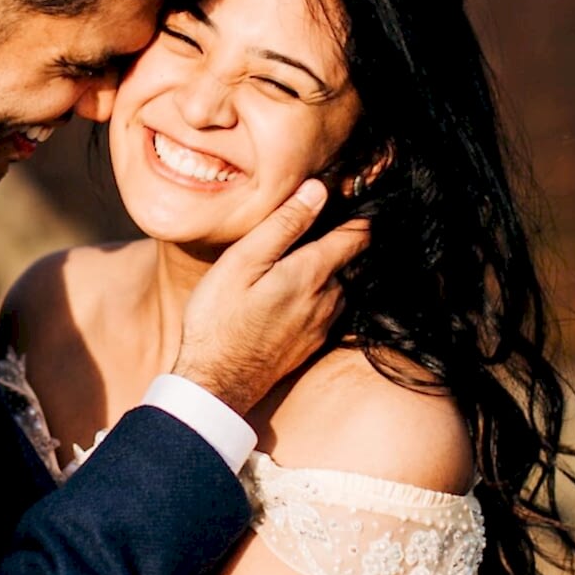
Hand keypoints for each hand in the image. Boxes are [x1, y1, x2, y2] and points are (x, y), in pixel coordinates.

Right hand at [171, 178, 370, 412]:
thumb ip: (283, 225)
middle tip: (309, 221)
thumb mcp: (242, 262)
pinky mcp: (314, 342)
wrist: (216, 385)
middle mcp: (330, 298)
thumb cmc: (219, 320)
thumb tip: (318, 189)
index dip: (359, 210)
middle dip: (337, 237)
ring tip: (291, 257)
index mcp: (314, 273)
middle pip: (349, 257)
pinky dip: (316, 292)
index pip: (358, 233)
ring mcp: (324, 323)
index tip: (351, 193)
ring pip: (338, 282)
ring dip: (326, 267)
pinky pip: (327, 306)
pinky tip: (285, 291)